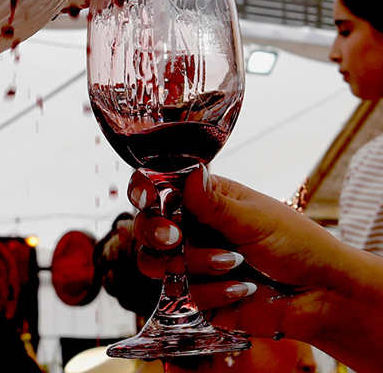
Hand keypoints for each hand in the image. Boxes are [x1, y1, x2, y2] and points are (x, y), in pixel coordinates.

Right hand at [128, 164, 382, 371]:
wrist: (322, 296)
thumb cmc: (298, 246)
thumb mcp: (256, 219)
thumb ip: (215, 202)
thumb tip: (188, 171)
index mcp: (203, 201)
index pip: (158, 189)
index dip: (145, 192)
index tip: (149, 198)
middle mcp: (192, 230)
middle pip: (146, 228)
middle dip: (155, 233)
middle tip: (173, 238)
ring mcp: (193, 264)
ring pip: (157, 264)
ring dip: (192, 264)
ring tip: (231, 264)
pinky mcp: (199, 297)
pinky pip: (183, 296)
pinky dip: (213, 292)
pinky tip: (242, 288)